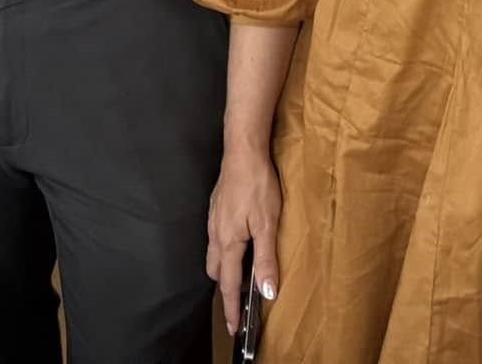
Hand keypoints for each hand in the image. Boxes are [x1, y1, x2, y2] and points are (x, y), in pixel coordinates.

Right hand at [206, 144, 281, 332]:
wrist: (242, 151)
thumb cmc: (257, 185)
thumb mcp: (268, 224)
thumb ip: (266, 259)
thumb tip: (267, 292)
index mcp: (228, 242)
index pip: (229, 285)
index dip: (232, 308)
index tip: (234, 329)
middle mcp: (216, 234)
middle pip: (216, 272)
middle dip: (226, 288)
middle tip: (241, 300)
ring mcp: (213, 220)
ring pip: (214, 255)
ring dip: (225, 269)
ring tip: (242, 273)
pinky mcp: (216, 209)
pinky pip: (216, 239)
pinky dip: (225, 250)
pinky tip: (239, 243)